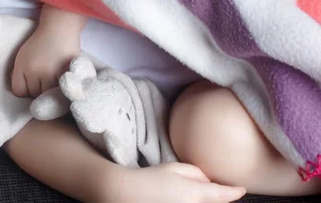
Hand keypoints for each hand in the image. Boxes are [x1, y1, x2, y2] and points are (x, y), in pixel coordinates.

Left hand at [11, 26, 79, 97]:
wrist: (60, 29)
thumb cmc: (40, 41)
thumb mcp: (22, 55)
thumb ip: (19, 73)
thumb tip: (21, 91)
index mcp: (22, 66)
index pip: (18, 91)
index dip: (24, 89)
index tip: (30, 84)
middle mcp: (35, 71)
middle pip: (34, 94)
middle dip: (37, 89)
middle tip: (43, 80)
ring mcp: (52, 74)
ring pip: (48, 94)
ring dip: (50, 91)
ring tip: (53, 80)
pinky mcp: (66, 74)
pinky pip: (61, 90)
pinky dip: (61, 87)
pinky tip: (61, 79)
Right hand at [112, 163, 245, 202]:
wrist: (126, 193)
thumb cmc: (148, 179)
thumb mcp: (173, 168)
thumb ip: (195, 173)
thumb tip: (207, 180)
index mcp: (195, 193)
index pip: (222, 194)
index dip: (234, 192)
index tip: (241, 190)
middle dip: (215, 196)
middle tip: (205, 188)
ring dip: (201, 198)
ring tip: (179, 192)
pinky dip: (190, 202)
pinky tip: (175, 197)